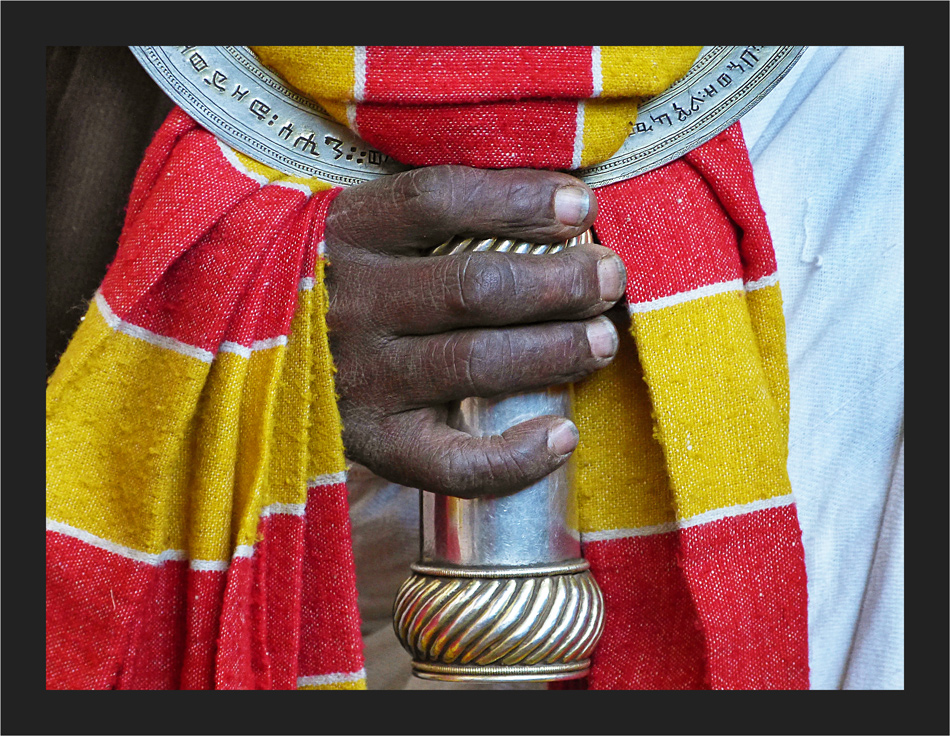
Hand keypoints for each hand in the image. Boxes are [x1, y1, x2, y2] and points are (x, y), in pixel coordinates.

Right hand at [324, 165, 625, 497]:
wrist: (241, 360)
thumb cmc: (332, 284)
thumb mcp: (357, 232)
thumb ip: (425, 219)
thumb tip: (548, 208)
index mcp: (346, 234)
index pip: (439, 200)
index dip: (520, 199)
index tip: (581, 208)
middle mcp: (350, 303)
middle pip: (474, 287)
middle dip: (561, 282)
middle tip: (609, 278)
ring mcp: (359, 378)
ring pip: (473, 363)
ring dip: (554, 351)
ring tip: (601, 340)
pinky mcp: (369, 443)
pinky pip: (449, 462)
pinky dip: (514, 456)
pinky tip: (563, 435)